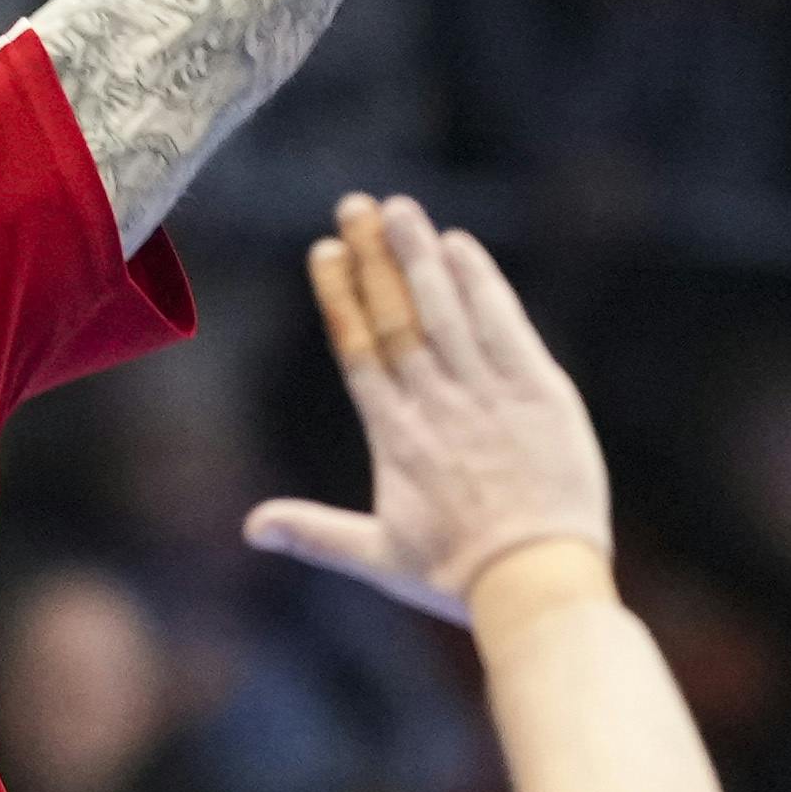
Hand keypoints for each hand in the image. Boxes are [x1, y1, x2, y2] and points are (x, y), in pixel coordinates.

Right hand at [248, 193, 613, 621]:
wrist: (534, 587)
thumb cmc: (457, 580)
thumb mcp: (379, 556)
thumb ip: (316, 532)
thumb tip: (252, 527)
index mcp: (394, 438)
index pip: (359, 351)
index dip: (341, 298)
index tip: (325, 252)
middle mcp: (435, 406)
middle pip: (397, 317)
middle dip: (373, 257)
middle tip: (354, 205)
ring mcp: (487, 395)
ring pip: (446, 310)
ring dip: (421, 256)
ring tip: (400, 208)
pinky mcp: (539, 392)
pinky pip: (503, 325)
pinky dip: (482, 284)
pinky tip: (461, 247)